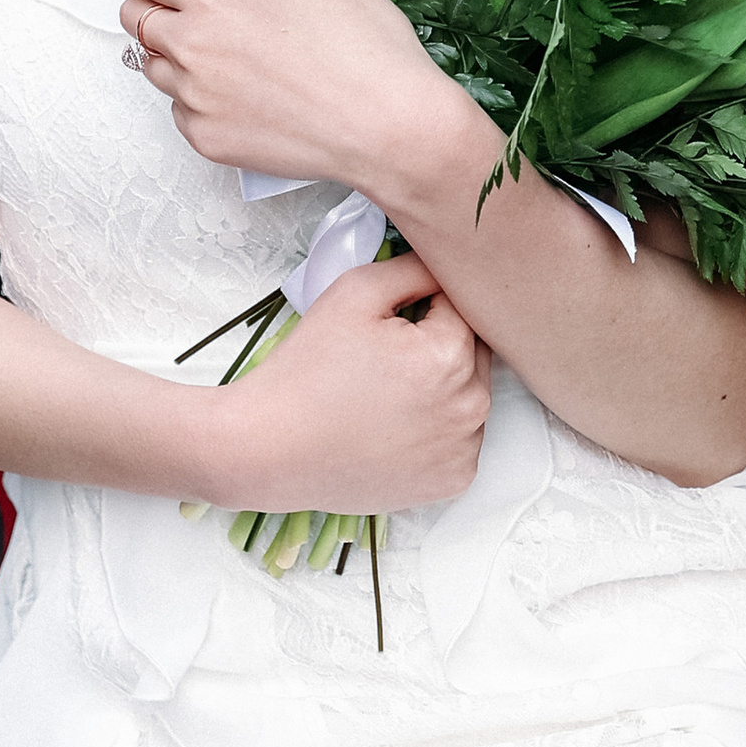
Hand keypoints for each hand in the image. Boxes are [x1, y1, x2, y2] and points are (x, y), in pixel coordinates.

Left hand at [117, 0, 470, 196]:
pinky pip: (180, 108)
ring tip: (240, 46)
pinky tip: (251, 88)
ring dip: (180, 46)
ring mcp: (194, 100)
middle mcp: (189, 49)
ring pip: (154, 62)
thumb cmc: (360, 37)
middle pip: (134, 14)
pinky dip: (201, 93)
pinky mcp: (206, 140)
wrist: (389, 126)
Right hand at [220, 253, 491, 510]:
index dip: (423, 307)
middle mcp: (469, 407)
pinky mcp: (452, 481)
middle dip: (439, 345)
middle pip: (474, 352)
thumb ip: (414, 267)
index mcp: (449, 356)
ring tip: (388, 393)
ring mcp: (463, 450)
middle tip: (384, 360)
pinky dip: (440, 428)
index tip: (388, 325)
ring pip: (471, 394)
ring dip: (445, 386)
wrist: (271, 448)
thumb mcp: (354, 293)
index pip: (461, 308)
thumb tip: (448, 264)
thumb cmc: (308, 370)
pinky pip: (462, 438)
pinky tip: (397, 426)